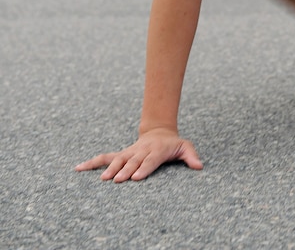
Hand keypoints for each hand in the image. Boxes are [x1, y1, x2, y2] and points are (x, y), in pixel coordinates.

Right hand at [75, 128, 202, 181]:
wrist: (159, 132)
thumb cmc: (173, 144)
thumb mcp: (185, 147)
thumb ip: (191, 156)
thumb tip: (199, 166)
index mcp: (156, 150)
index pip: (150, 160)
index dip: (143, 168)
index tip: (135, 177)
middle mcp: (141, 151)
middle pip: (132, 161)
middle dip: (125, 170)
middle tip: (118, 180)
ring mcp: (129, 152)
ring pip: (117, 159)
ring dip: (110, 169)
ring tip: (102, 180)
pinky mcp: (120, 154)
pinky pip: (104, 158)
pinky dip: (91, 163)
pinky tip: (78, 168)